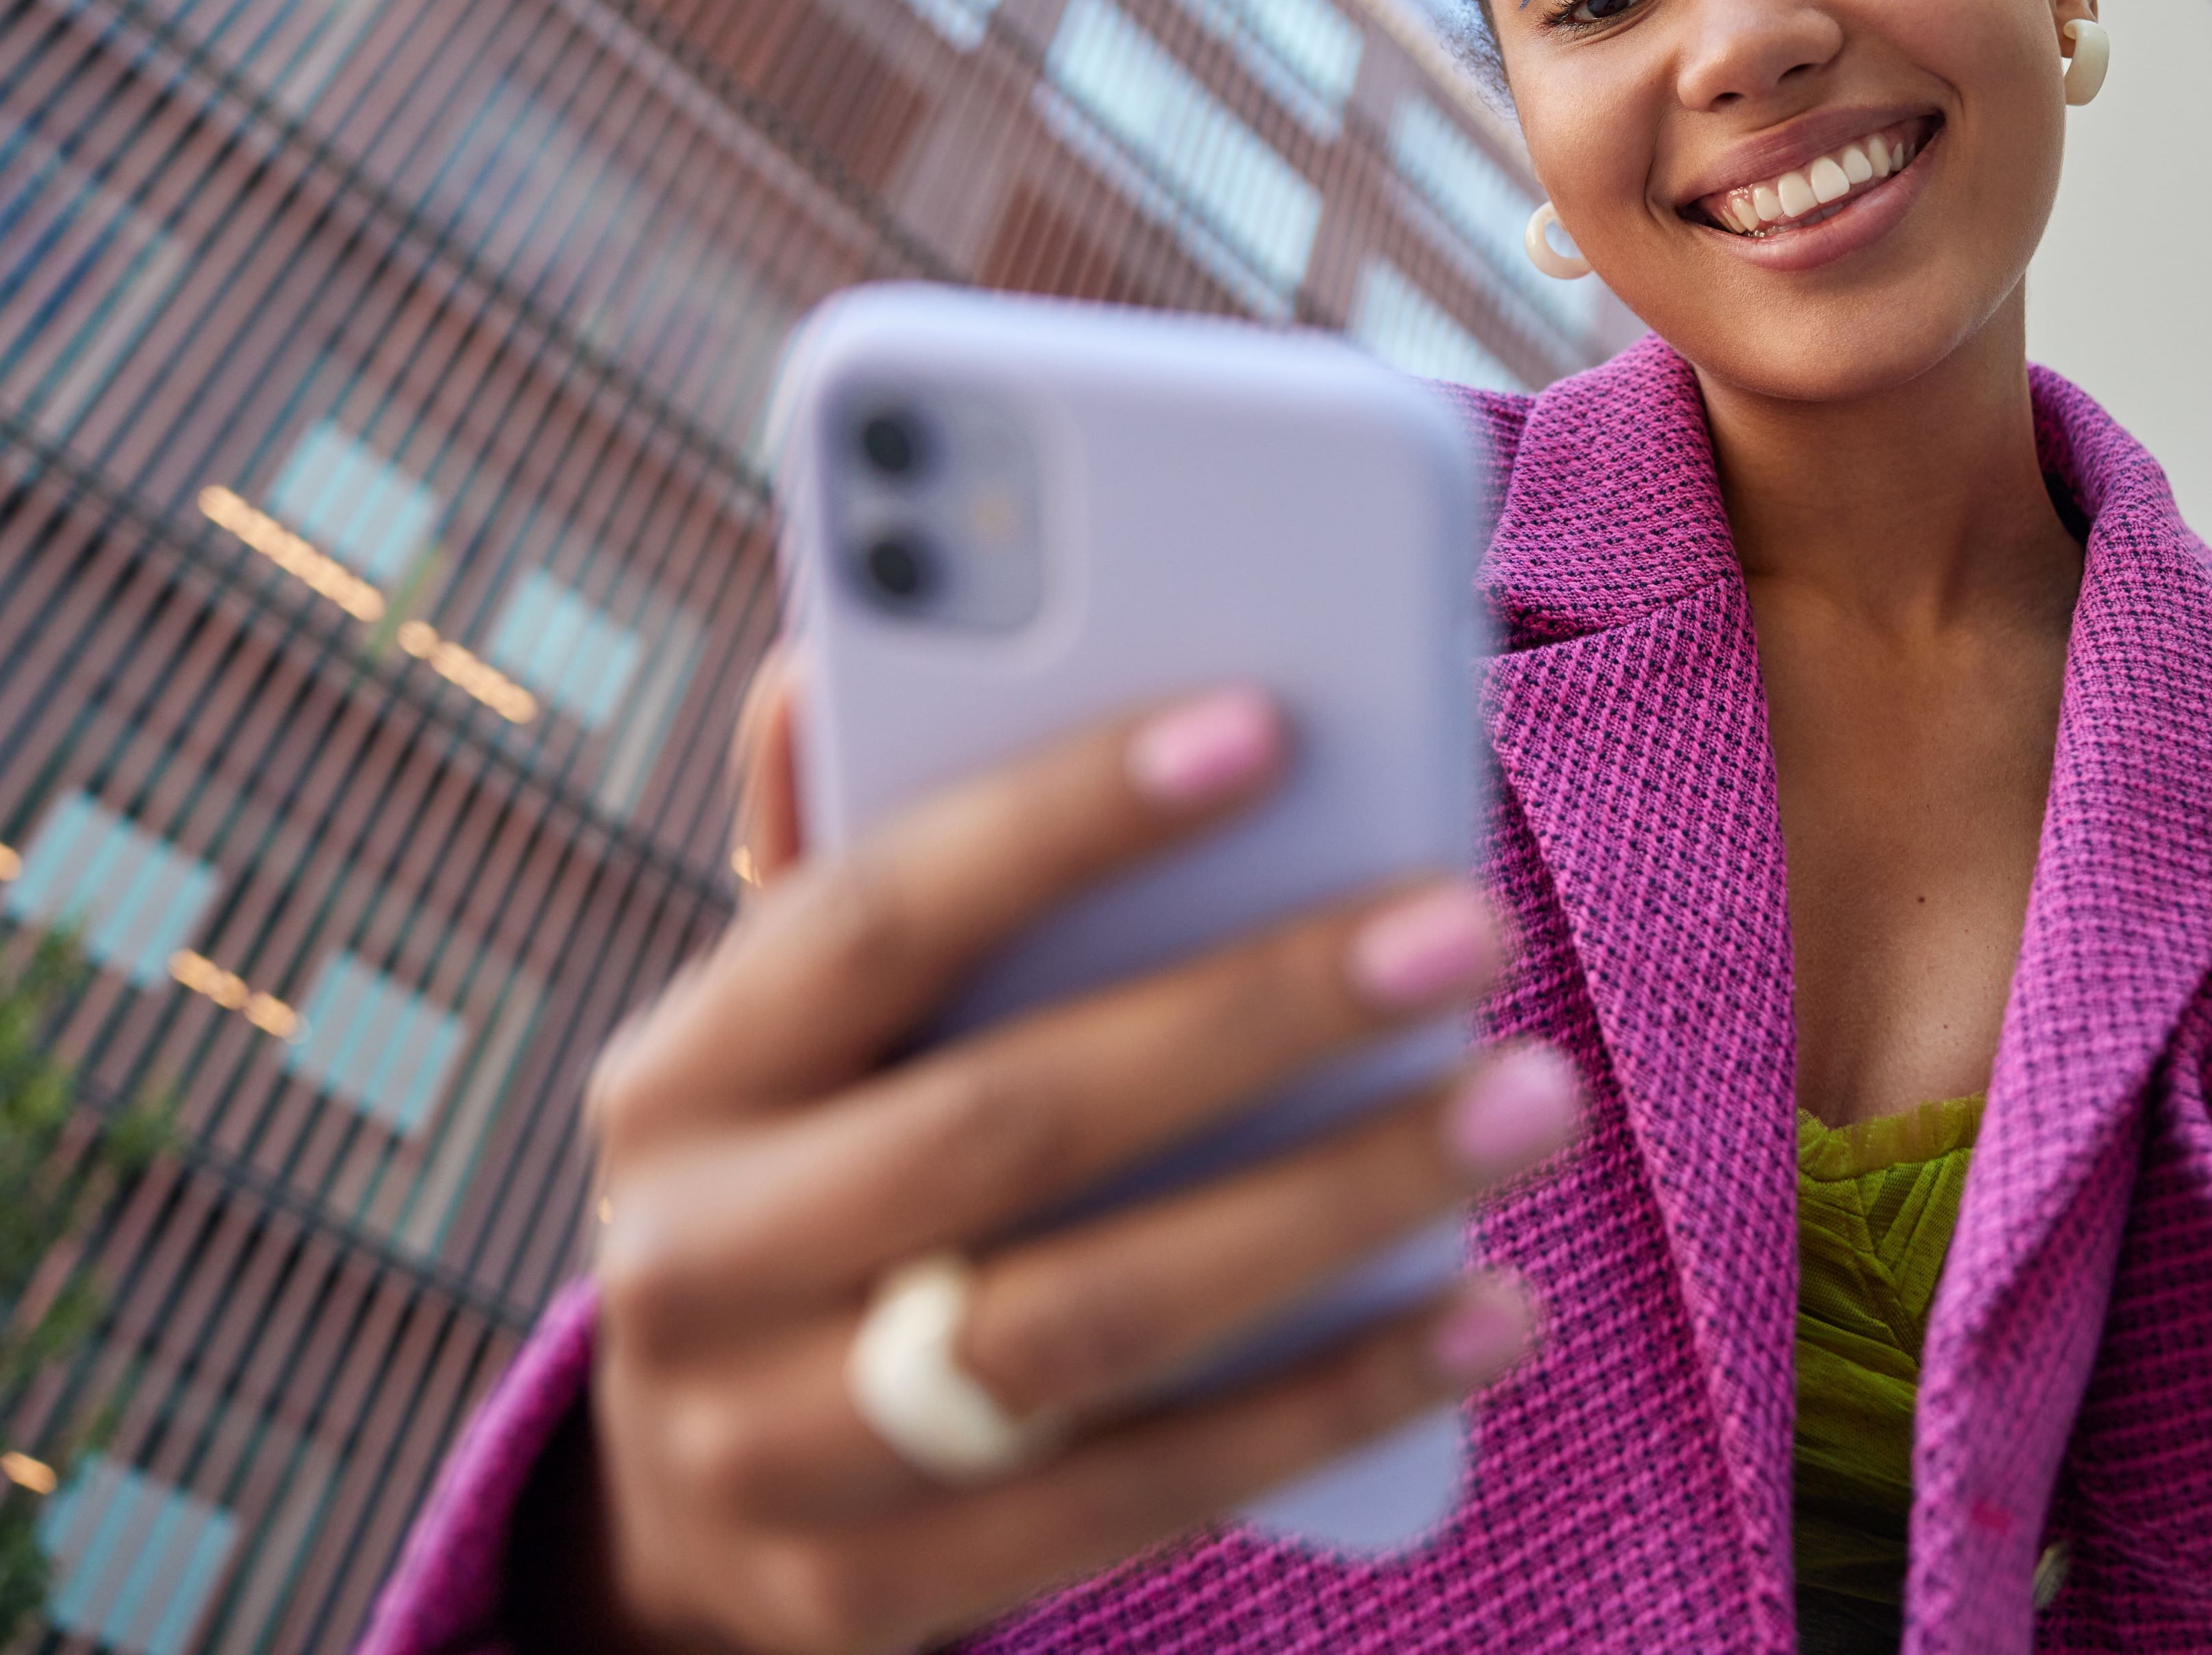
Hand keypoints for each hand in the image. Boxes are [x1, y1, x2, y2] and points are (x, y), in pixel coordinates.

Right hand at [544, 659, 1574, 1654]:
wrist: (682, 1518)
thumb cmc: (807, 1179)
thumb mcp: (783, 1031)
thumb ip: (831, 851)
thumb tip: (837, 651)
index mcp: (682, 1077)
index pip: (871, 918)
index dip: (1059, 820)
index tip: (1265, 723)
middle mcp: (694, 1262)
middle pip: (1006, 1124)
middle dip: (1255, 1013)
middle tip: (1469, 922)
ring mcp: (777, 1449)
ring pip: (1089, 1323)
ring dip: (1336, 1206)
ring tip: (1529, 1101)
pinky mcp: (879, 1596)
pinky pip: (1146, 1493)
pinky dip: (1332, 1395)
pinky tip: (1489, 1310)